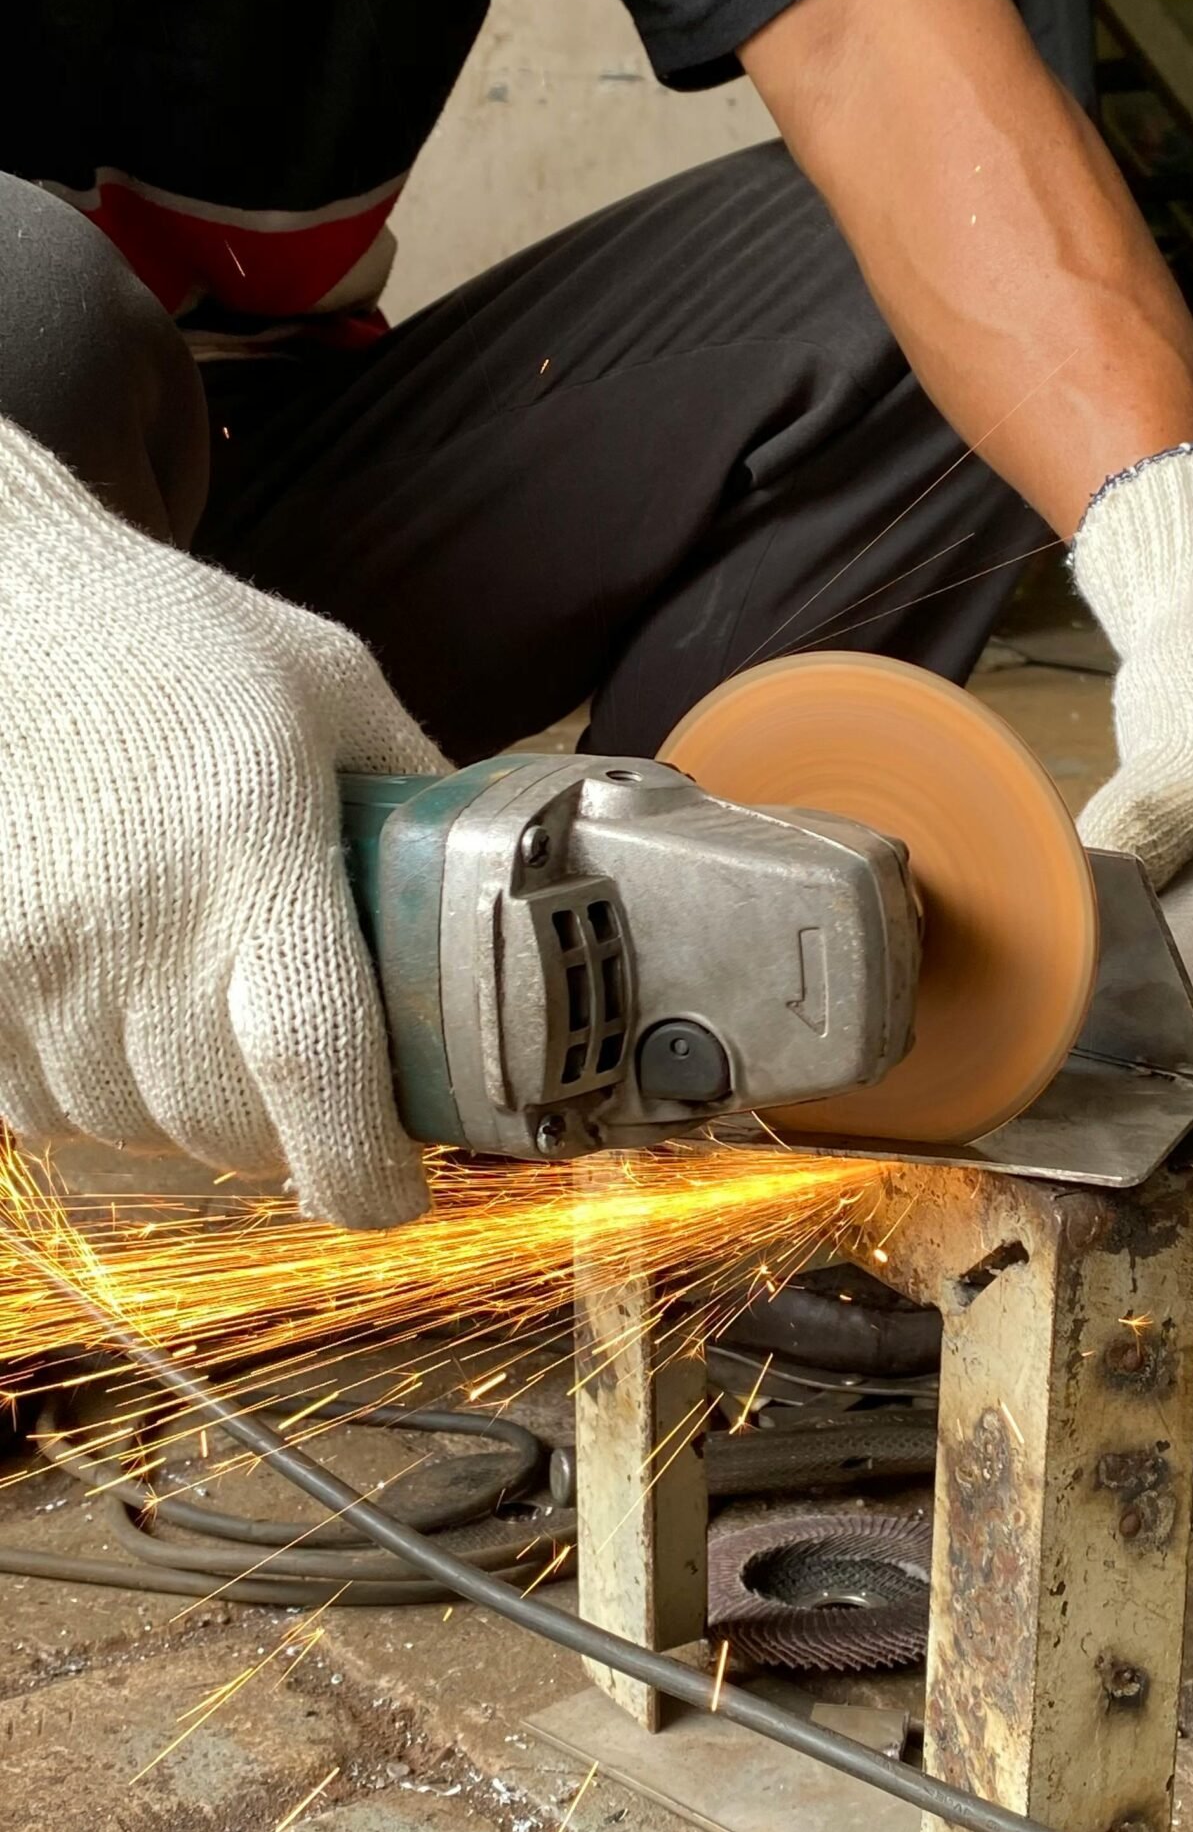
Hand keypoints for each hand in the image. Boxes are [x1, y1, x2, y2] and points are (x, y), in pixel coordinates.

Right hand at [0, 417, 444, 1226]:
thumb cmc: (173, 641)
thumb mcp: (332, 687)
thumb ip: (418, 798)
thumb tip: (506, 894)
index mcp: (250, 842)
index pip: (311, 1060)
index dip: (360, 1163)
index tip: (394, 1190)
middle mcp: (132, 917)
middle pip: (226, 1125)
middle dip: (289, 1130)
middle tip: (315, 1081)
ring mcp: (30, 958)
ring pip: (134, 1129)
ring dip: (187, 1112)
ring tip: (209, 1022)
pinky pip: (41, 1109)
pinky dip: (94, 1092)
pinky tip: (120, 1013)